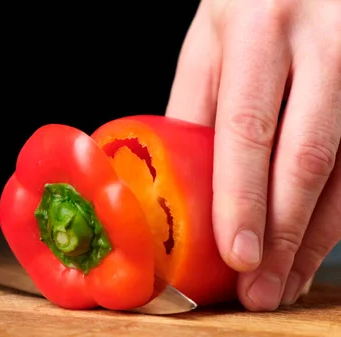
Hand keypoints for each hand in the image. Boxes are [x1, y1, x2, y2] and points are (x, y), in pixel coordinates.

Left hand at [166, 0, 340, 310]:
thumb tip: (177, 184)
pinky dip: (337, 215)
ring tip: (287, 283)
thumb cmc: (251, 3)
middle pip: (306, 158)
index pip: (248, 128)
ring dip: (315, 238)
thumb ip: (197, 105)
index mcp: (258, 30)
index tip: (237, 256)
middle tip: (261, 291)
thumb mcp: (212, 40)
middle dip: (284, 237)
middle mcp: (321, 43)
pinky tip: (314, 246)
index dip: (243, 200)